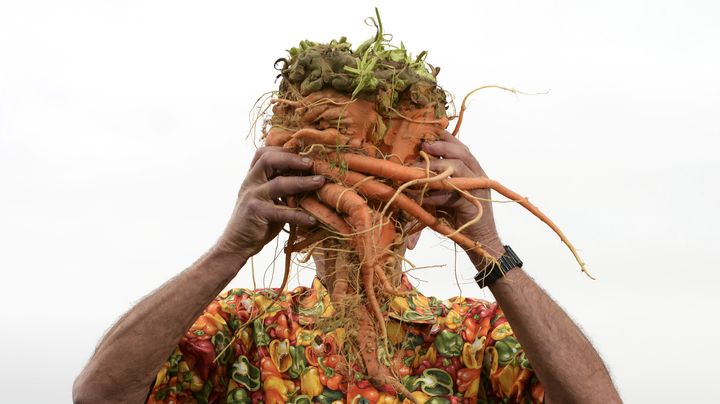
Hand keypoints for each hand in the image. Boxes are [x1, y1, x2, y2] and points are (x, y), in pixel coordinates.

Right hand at [215, 147, 324, 259]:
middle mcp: (251, 183)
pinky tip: (312, 219)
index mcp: (253, 177)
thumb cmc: (256, 220)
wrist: (236, 244)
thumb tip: (309, 178)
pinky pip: (282, 212)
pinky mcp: (257, 213)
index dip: (283, 150)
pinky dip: (298, 215)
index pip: (264, 153)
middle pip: (268, 160)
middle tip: (312, 163)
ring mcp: (252, 197)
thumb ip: (280, 187)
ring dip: (302, 182)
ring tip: (320, 182)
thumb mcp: (266, 199)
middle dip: (292, 158)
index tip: (303, 152)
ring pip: (278, 184)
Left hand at [417, 132, 504, 262]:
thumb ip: (437, 181)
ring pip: (459, 168)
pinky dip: (435, 194)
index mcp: (473, 170)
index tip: (427, 134)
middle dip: (441, 146)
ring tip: (418, 169)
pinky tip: (422, 196)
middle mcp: (478, 175)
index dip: (445, 138)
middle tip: (423, 147)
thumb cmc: (460, 216)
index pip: (461, 147)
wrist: (480, 239)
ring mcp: (478, 188)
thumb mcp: (448, 193)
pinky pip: (451, 193)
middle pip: (462, 152)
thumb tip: (412, 170)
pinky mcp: (472, 203)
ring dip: (437, 166)